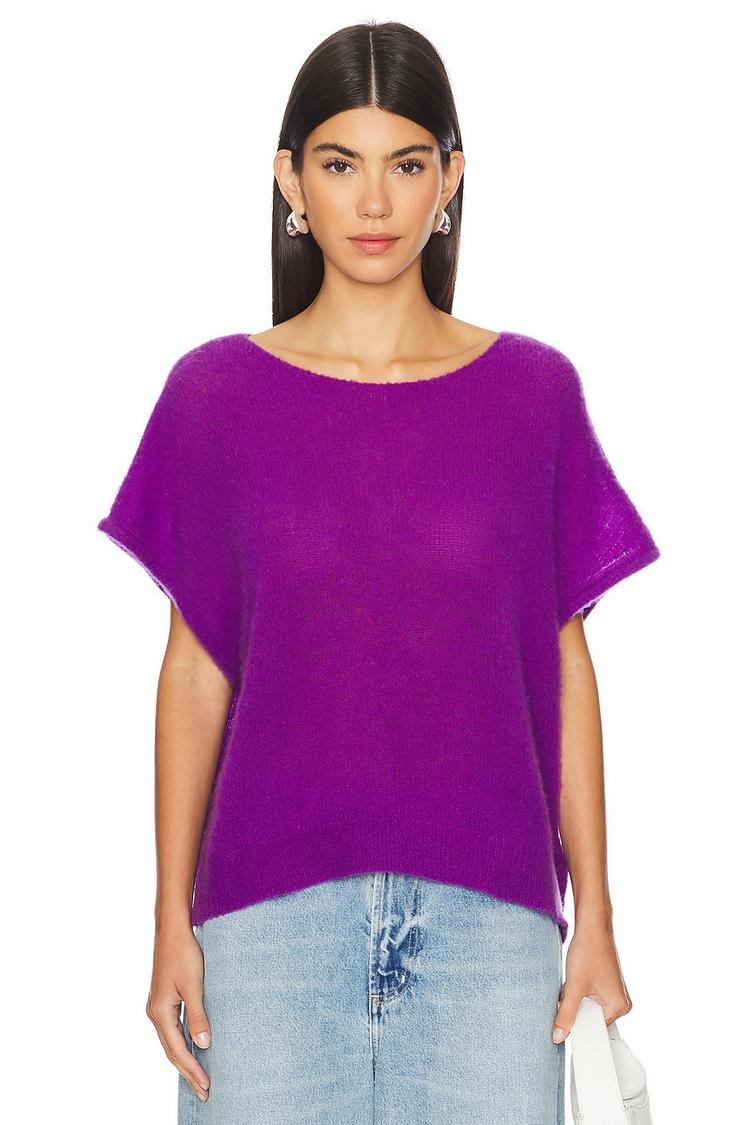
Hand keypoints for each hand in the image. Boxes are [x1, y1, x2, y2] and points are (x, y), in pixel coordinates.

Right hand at [146, 925, 211, 1101]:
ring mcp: (158, 1006)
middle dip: (188, 1072)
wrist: (173, 929)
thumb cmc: (184, 953)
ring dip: (185, 1060)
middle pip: (172, 1051)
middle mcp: (155, 1012)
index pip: (177, 1050)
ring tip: (199, 1078)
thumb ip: (198, 1015)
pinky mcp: (164, 999)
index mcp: (160, 1012)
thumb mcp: (194, 985)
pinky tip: (193, 1048)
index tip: (206, 1086)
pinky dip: (183, 1044)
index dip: (192, 1070)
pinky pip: (173, 1029)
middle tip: (204, 1092)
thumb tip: (203, 1044)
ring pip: (171, 1041)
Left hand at [552, 917, 631, 1042]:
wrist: (592, 925)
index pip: (594, 1029)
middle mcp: (621, 1002)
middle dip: (575, 1009)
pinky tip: (576, 978)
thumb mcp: (574, 986)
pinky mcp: (606, 985)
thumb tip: (558, 1036)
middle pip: (590, 1019)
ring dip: (575, 1000)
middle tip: (570, 991)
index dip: (577, 1024)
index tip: (566, 1019)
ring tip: (574, 981)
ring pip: (587, 1007)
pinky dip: (578, 992)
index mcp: (619, 1007)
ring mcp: (614, 993)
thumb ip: (566, 1014)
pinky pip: (589, 998)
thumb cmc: (589, 951)